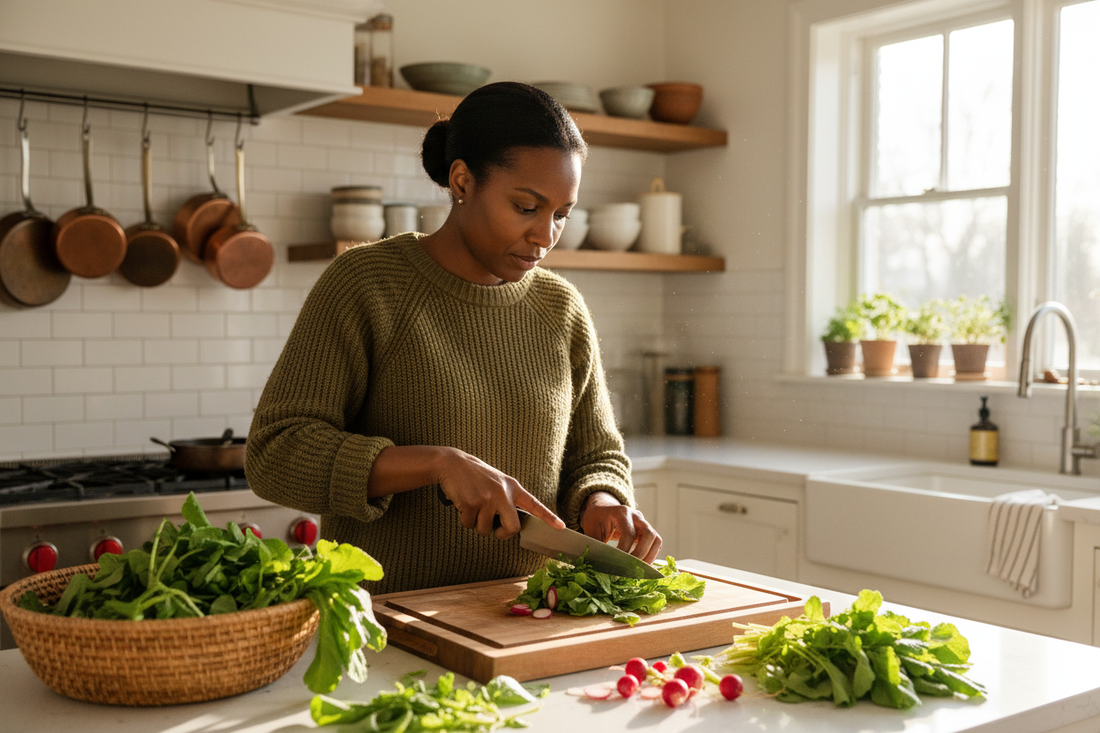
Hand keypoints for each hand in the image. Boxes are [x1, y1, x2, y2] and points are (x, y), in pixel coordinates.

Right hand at [436, 448, 564, 539]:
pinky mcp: (472, 503)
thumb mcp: (497, 482)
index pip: (534, 504)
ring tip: (473, 507)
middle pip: (512, 527)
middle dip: (502, 534)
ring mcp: (488, 498)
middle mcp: (503, 493)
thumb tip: (511, 522)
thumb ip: (507, 498)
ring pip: (485, 530)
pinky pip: (469, 525)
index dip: (548, 517)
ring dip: (476, 524)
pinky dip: (465, 519)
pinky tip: (463, 504)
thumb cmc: (475, 475)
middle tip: (495, 530)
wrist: (452, 463)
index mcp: (512, 487)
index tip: (561, 527)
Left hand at [579, 491, 662, 563]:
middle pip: (649, 534)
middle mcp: (636, 516)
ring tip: (639, 570)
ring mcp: (644, 523)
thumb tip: (598, 566)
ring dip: (649, 556)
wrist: (602, 509)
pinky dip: (651, 555)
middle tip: (631, 568)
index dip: (625, 551)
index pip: (629, 533)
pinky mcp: (647, 531)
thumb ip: (596, 546)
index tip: (617, 564)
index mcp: (621, 513)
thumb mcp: (591, 530)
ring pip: (656, 539)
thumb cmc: (596, 520)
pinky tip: (641, 566)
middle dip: (641, 554)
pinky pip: (656, 543)